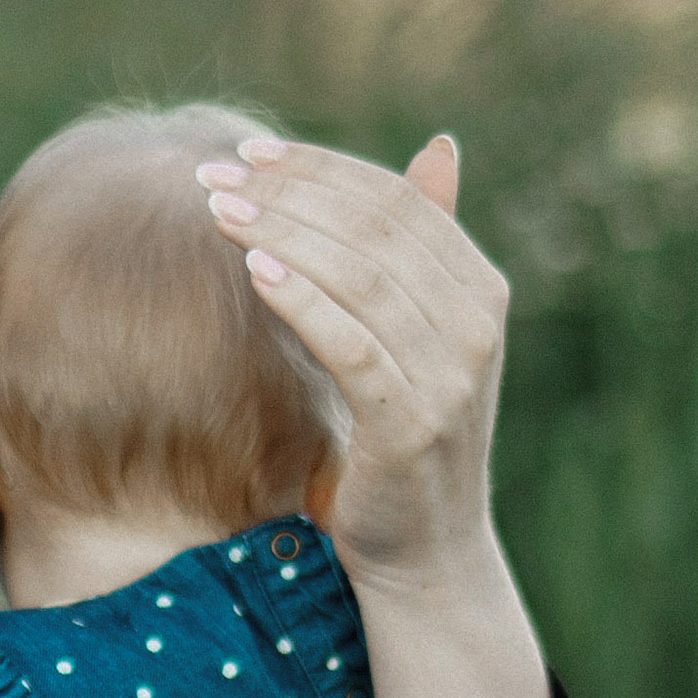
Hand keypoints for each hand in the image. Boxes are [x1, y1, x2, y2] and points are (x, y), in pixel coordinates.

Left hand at [195, 131, 506, 594]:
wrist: (426, 551)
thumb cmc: (407, 437)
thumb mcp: (424, 334)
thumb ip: (423, 248)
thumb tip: (441, 146)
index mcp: (482, 290)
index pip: (396, 201)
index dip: (321, 168)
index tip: (249, 152)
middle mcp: (479, 325)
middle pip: (376, 229)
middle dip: (290, 193)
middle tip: (215, 176)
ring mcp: (453, 377)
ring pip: (362, 277)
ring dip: (284, 234)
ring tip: (219, 213)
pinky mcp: (413, 425)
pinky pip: (351, 345)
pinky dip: (302, 300)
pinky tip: (254, 271)